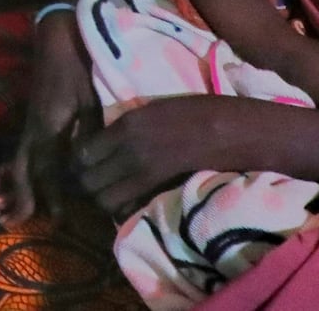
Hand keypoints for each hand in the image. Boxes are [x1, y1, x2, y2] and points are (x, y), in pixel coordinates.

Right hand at [6, 10, 98, 221]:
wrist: (58, 37)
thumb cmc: (78, 66)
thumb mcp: (90, 98)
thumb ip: (89, 132)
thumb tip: (87, 164)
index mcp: (48, 126)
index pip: (47, 169)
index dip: (51, 196)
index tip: (56, 220)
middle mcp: (34, 128)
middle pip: (23, 169)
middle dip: (20, 197)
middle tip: (13, 223)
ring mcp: (30, 123)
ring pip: (17, 161)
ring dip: (11, 186)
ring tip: (3, 210)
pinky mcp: (32, 118)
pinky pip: (21, 151)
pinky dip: (15, 170)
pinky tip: (10, 181)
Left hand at [73, 95, 318, 219]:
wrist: (240, 131)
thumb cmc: (202, 112)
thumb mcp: (156, 109)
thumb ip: (128, 126)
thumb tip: (106, 142)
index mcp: (127, 124)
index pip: (82, 153)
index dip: (78, 164)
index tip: (82, 166)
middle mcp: (131, 148)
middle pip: (88, 181)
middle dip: (86, 186)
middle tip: (93, 186)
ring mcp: (148, 172)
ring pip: (105, 200)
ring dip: (104, 201)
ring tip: (113, 196)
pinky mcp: (165, 189)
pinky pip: (132, 207)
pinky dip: (127, 209)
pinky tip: (133, 202)